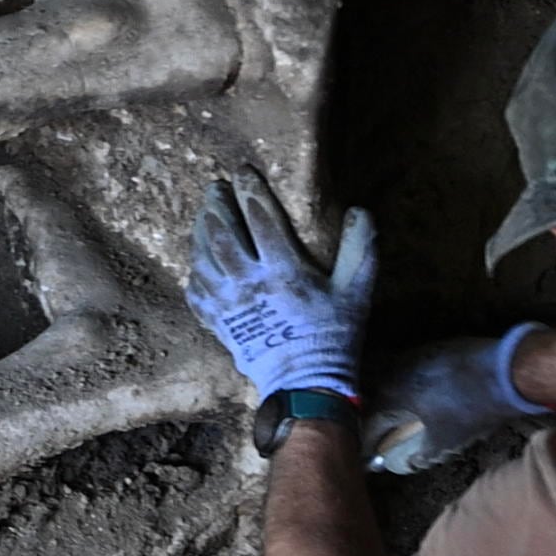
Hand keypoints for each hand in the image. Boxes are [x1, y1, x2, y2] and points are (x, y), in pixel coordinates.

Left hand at [187, 173, 373, 406]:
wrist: (305, 384)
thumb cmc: (334, 336)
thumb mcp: (357, 291)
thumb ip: (360, 249)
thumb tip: (359, 211)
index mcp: (283, 270)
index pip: (260, 219)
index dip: (250, 191)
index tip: (242, 172)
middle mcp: (248, 283)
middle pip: (221, 234)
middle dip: (216, 206)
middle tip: (215, 188)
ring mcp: (228, 305)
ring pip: (203, 258)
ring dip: (200, 232)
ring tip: (204, 215)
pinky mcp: (218, 323)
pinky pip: (196, 291)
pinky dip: (194, 271)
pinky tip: (198, 262)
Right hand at [363, 326, 545, 473]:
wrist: (506, 372)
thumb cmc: (470, 410)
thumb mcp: (444, 441)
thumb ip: (420, 456)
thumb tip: (406, 464)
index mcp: (392, 394)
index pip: (369, 418)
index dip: (368, 437)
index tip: (370, 452)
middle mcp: (396, 370)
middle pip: (371, 390)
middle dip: (371, 409)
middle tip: (377, 426)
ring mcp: (417, 354)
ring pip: (390, 372)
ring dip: (387, 390)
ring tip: (395, 407)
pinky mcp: (436, 346)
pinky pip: (411, 364)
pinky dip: (409, 378)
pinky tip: (421, 388)